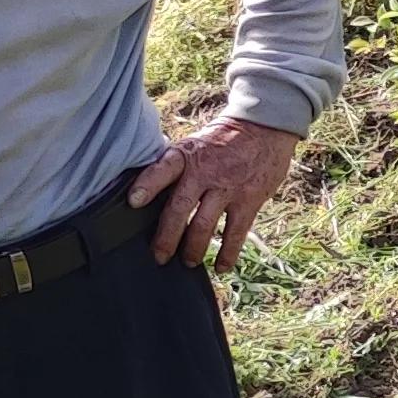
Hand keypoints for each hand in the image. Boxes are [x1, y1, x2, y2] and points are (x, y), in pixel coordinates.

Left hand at [127, 117, 301, 271]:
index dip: (147, 184)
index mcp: (186, 155)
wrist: (264, 129)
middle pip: (181, 208)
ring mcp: (229, 187)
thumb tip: (145, 194)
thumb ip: (174, 167)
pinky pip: (237, 232)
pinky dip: (228, 253)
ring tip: (187, 262)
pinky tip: (221, 267)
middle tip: (158, 256)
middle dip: (167, 236)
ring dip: (194, 248)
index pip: (163, 169)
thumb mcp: (193, 144)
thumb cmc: (220, 142)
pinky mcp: (250, 200)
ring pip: (205, 225)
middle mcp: (206, 172)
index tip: (133, 202)